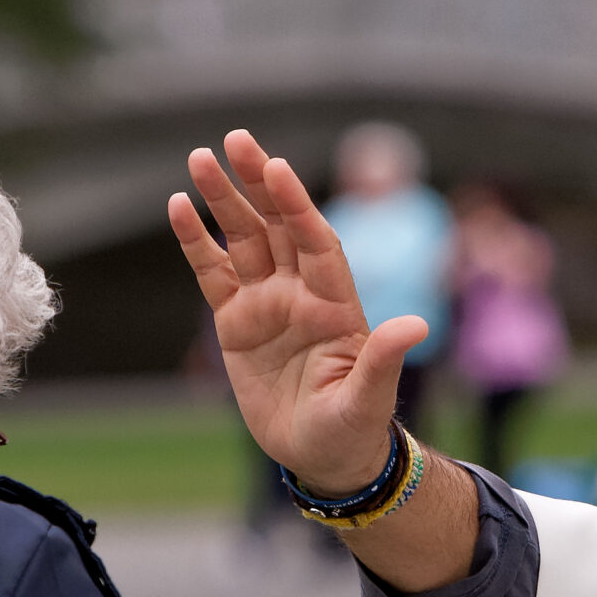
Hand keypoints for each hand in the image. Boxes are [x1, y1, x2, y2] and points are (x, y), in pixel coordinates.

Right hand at [167, 130, 428, 494]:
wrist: (323, 457)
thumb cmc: (353, 430)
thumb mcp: (369, 400)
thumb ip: (384, 360)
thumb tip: (417, 324)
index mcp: (336, 304)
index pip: (315, 242)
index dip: (298, 205)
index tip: (278, 169)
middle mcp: (300, 292)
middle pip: (277, 225)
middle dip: (257, 183)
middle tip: (234, 139)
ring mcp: (267, 303)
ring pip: (243, 239)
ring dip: (223, 199)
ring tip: (198, 159)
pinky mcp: (236, 321)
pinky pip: (213, 273)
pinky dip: (195, 242)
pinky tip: (179, 206)